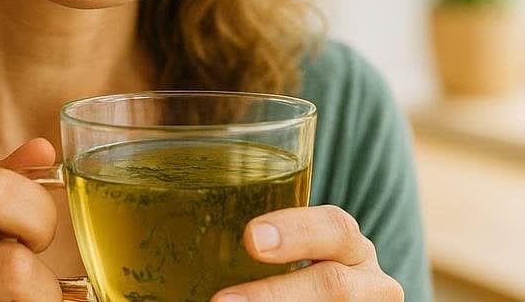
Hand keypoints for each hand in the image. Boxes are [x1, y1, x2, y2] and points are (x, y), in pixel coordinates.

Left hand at [211, 205, 402, 301]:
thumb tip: (157, 242)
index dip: (296, 231)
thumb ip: (250, 249)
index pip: (333, 228)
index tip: (251, 239)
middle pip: (333, 286)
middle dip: (274, 296)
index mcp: (346, 246)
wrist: (315, 296)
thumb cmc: (291, 273)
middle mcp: (367, 281)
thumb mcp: (287, 256)